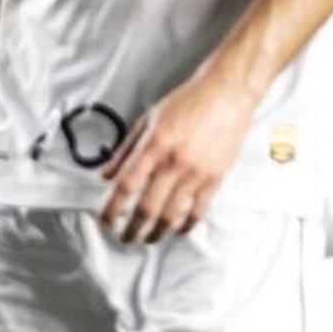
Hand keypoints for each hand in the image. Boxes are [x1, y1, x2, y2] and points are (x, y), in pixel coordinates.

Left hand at [98, 62, 259, 244]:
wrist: (227, 93)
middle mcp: (173, 162)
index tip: (105, 221)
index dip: (113, 208)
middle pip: (148, 207)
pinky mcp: (216, 177)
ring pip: (173, 214)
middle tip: (125, 238)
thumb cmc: (186, 102)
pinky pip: (199, 210)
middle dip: (133, 228)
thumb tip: (105, 175)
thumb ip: (125, 150)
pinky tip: (179, 230)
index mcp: (154, 145)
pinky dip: (187, 224)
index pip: (126, 185)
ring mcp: (196, 172)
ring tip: (148, 238)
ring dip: (158, 231)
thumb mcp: (148, 119)